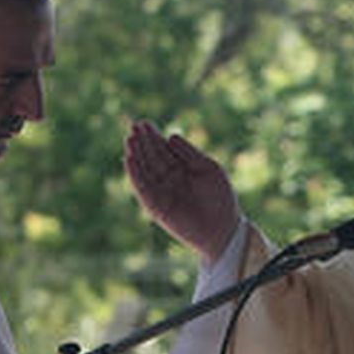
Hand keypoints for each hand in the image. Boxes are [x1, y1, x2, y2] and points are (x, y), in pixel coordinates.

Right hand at [124, 120, 240, 262]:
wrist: (224, 229)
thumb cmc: (221, 199)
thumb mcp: (209, 168)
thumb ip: (189, 153)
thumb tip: (170, 136)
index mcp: (181, 170)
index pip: (163, 150)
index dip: (153, 137)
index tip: (144, 123)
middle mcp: (169, 181)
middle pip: (151, 158)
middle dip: (142, 143)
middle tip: (134, 126)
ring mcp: (161, 194)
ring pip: (144, 171)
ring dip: (136, 155)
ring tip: (129, 139)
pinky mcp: (156, 207)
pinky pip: (142, 189)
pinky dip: (135, 174)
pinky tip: (129, 159)